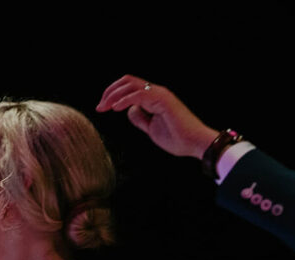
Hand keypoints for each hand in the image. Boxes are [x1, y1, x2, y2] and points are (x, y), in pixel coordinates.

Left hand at [96, 75, 218, 159]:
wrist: (195, 144)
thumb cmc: (178, 139)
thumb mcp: (151, 129)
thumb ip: (140, 118)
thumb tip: (129, 110)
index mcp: (154, 97)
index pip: (129, 87)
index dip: (113, 94)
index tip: (102, 108)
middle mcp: (156, 92)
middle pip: (127, 81)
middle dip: (110, 91)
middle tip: (100, 106)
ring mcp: (160, 94)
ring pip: (131, 85)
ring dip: (114, 94)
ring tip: (104, 107)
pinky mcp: (163, 100)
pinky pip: (139, 95)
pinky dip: (124, 100)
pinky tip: (115, 108)